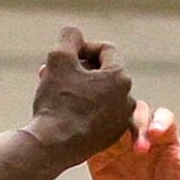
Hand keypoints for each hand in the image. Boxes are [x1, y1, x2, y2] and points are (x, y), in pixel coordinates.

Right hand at [29, 26, 139, 169]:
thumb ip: (69, 37)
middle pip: (103, 72)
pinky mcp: (110, 138)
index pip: (105, 50)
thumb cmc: (57, 100)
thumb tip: (75, 33)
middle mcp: (127, 99)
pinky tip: (62, 110)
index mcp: (121, 78)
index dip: (81, 47)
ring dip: (78, 87)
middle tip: (53, 72)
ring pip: (99, 94)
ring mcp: (120, 121)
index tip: (63, 57)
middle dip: (78, 69)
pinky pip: (97, 114)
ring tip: (55, 90)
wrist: (52, 146)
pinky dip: (82, 108)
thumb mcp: (59, 58)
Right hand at [90, 101, 179, 179]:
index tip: (158, 134)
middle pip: (138, 113)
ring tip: (126, 149)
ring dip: (120, 127)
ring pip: (116, 119)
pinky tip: (103, 138)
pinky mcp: (101, 157)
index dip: (160, 120)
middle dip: (140, 124)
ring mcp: (121, 147)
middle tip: (141, 149)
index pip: (162, 116)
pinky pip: (95, 137)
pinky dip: (97, 132)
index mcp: (166, 140)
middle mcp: (144, 138)